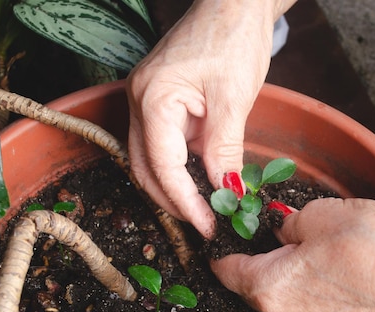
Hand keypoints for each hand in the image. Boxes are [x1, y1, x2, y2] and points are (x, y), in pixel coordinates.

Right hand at [126, 0, 281, 238]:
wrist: (234, 4)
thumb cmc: (233, 38)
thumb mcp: (233, 98)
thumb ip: (224, 148)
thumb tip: (225, 192)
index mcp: (152, 99)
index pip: (162, 166)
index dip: (184, 202)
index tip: (207, 225)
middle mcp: (140, 102)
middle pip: (145, 168)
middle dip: (173, 201)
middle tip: (205, 224)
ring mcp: (147, 102)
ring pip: (150, 160)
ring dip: (174, 188)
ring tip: (203, 210)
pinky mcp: (162, 103)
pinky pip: (163, 145)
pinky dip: (180, 168)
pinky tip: (200, 182)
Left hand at [211, 198, 374, 311]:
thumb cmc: (370, 243)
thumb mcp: (316, 215)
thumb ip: (287, 223)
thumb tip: (281, 229)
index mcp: (267, 287)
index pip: (225, 269)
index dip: (219, 245)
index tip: (220, 226)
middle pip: (249, 281)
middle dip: (249, 252)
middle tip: (255, 221)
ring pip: (279, 287)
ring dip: (278, 262)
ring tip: (291, 232)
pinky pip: (305, 292)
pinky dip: (302, 272)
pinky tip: (321, 250)